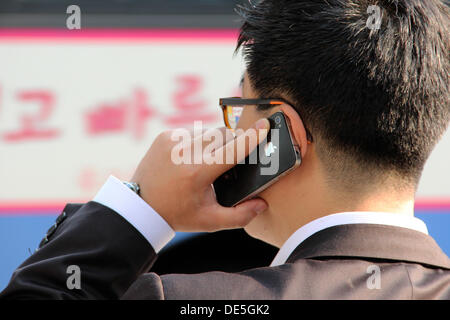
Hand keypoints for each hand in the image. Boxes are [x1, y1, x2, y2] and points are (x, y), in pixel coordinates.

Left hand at [132, 118, 269, 231]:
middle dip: (232, 146)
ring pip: (209, 132)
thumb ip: (240, 216)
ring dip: (215, 144)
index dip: (251, 138)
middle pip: (224, 137)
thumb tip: (262, 205)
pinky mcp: (165, 135)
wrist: (142, 204)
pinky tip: (189, 159)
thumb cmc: (178, 213)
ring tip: (204, 164)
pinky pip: (193, 131)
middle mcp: (185, 152)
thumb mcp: (209, 222)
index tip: (264, 125)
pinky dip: (198, 142)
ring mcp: (173, 141)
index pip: (232, 151)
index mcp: (198, 173)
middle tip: (226, 165)